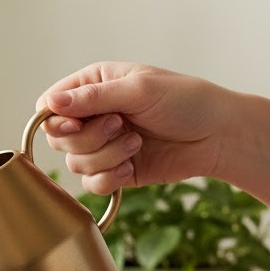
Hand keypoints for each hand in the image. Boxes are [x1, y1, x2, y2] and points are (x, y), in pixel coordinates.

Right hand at [37, 62, 235, 194]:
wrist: (220, 136)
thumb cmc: (187, 101)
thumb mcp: (139, 90)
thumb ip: (92, 97)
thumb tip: (50, 103)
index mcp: (94, 86)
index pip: (50, 105)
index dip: (56, 120)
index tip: (75, 124)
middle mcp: (93, 115)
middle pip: (58, 138)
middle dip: (89, 138)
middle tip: (121, 126)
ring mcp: (102, 145)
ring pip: (75, 163)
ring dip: (106, 157)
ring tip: (136, 144)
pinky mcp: (114, 170)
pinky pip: (91, 184)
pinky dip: (110, 179)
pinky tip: (132, 166)